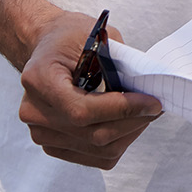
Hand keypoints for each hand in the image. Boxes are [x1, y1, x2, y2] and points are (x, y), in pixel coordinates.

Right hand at [15, 10, 163, 168]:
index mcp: (39, 80)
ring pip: (99, 149)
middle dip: (133, 121)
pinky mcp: (53, 145)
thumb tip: (148, 90)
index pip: (82, 110)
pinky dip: (119, 141)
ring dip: (130, 132)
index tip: (153, 102)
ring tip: (145, 112)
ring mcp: (41, 133)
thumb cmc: (71, 37)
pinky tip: (129, 122)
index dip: (122, 109)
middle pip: (93, 134)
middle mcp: (34, 112)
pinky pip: (95, 156)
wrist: (47, 47)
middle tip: (157, 106)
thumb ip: (120, 62)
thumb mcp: (96, 35)